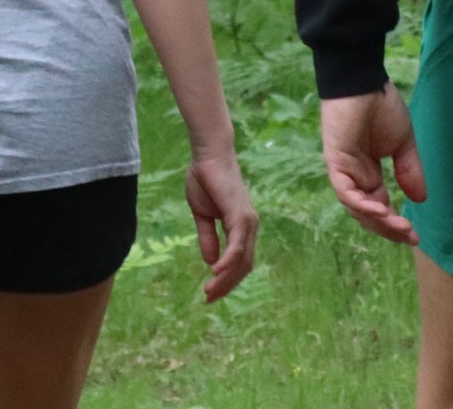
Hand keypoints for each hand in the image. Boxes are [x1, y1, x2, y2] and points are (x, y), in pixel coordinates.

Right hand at [184, 145, 259, 300]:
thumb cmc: (205, 180)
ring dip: (226, 278)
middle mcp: (250, 227)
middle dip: (227, 285)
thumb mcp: (202, 215)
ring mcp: (248, 222)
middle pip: (244, 266)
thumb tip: (210, 262)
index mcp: (242, 227)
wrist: (208, 155)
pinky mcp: (241, 215)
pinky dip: (228, 261)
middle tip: (209, 298)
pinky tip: (216, 271)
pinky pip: (237, 245)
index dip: (227, 279)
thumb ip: (208, 237)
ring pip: (242, 260)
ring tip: (210, 291)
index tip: (210, 292)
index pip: (240, 261)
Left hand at [320, 85, 426, 244]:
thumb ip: (410, 171)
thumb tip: (420, 200)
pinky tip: (380, 211)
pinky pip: (344, 190)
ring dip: (377, 220)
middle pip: (366, 213)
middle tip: (410, 236)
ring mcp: (343, 168)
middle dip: (388, 228)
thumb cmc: (382, 107)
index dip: (395, 224)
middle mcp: (354, 175)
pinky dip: (360, 203)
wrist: (365, 82)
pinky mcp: (335, 159)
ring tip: (399, 227)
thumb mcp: (403, 144)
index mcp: (368, 173)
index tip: (415, 236)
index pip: (378, 207)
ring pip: (355, 206)